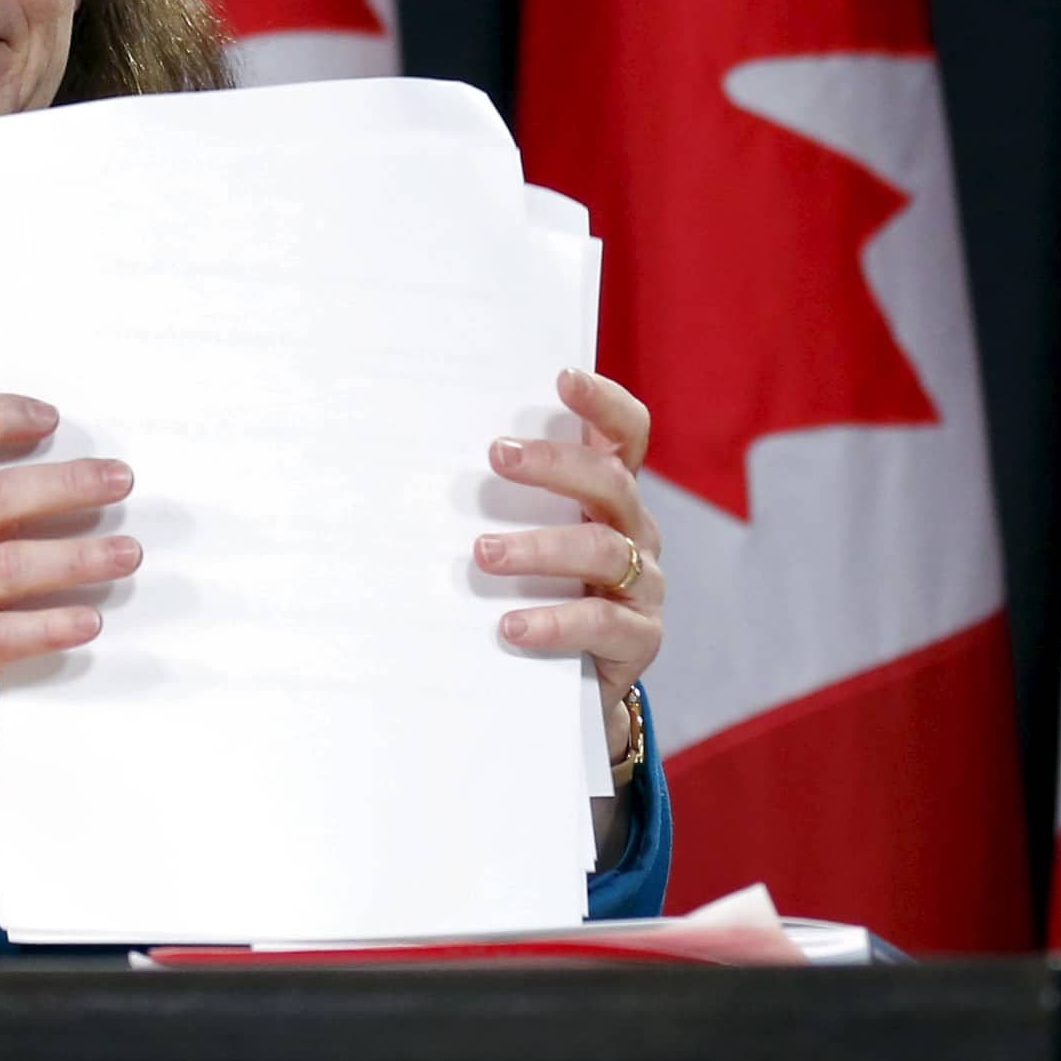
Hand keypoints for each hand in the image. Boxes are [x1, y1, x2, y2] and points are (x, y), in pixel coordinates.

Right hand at [0, 394, 133, 892]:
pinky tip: (90, 622)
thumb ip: (7, 526)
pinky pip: (2, 636)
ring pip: (4, 566)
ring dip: (73, 557)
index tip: (52, 416)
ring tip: (127, 554)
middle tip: (121, 481)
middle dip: (62, 483)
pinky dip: (50, 626)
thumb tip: (99, 488)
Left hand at [475, 368, 665, 772]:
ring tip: (482, 554)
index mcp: (611, 493)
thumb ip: (503, 499)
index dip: (603, 402)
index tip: (563, 377)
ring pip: (602, 549)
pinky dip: (553, 622)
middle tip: (495, 457)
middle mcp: (635, 529)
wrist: (576, 683)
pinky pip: (602, 622)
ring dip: (539, 547)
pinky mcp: (639, 637)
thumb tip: (417, 456)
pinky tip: (511, 626)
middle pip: (612, 481)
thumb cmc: (541, 589)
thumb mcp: (529, 534)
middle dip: (552, 464)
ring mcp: (643, 583)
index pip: (627, 434)